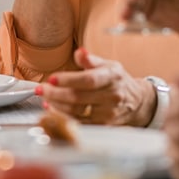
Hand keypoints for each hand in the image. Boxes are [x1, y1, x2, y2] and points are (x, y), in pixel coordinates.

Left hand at [34, 48, 155, 126]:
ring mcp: (108, 113)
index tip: (51, 79)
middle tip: (41, 89)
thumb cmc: (117, 81)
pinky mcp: (104, 126)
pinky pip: (80, 124)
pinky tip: (54, 110)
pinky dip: (64, 118)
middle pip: (78, 98)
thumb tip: (79, 53)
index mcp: (112, 77)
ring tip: (45, 99)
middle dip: (55, 94)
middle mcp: (112, 96)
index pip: (88, 80)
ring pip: (77, 112)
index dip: (68, 80)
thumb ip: (90, 60)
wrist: (137, 102)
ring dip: (56, 106)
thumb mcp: (108, 65)